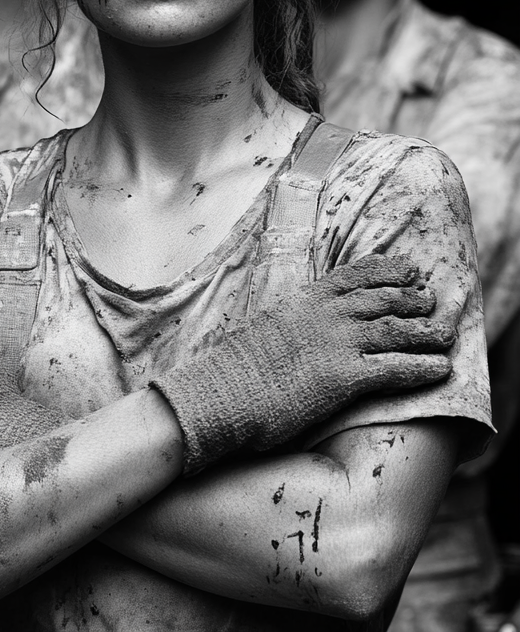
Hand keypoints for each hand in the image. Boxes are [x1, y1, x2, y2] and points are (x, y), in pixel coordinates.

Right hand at [152, 254, 454, 473]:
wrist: (217, 395)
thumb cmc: (231, 370)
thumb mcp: (260, 328)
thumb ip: (285, 321)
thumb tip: (291, 325)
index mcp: (301, 300)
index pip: (352, 275)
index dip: (385, 270)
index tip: (407, 268)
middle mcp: (322, 315)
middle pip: (381, 298)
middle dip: (412, 297)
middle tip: (432, 300)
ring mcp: (334, 344)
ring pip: (395, 329)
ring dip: (426, 331)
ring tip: (446, 334)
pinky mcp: (343, 378)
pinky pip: (395, 368)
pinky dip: (422, 367)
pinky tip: (441, 370)